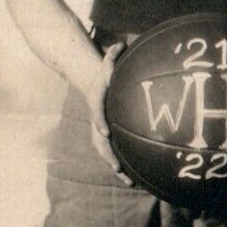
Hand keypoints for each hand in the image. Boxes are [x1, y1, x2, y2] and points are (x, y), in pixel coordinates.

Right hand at [85, 42, 132, 184]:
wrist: (91, 83)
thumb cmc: (103, 73)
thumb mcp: (106, 61)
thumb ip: (112, 54)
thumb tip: (119, 45)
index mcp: (96, 104)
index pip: (96, 113)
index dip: (99, 122)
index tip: (105, 131)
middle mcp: (97, 120)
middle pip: (99, 141)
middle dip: (108, 155)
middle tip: (118, 168)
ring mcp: (100, 130)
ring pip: (106, 152)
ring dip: (116, 167)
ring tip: (130, 181)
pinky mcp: (107, 136)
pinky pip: (114, 152)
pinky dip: (121, 165)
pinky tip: (135, 178)